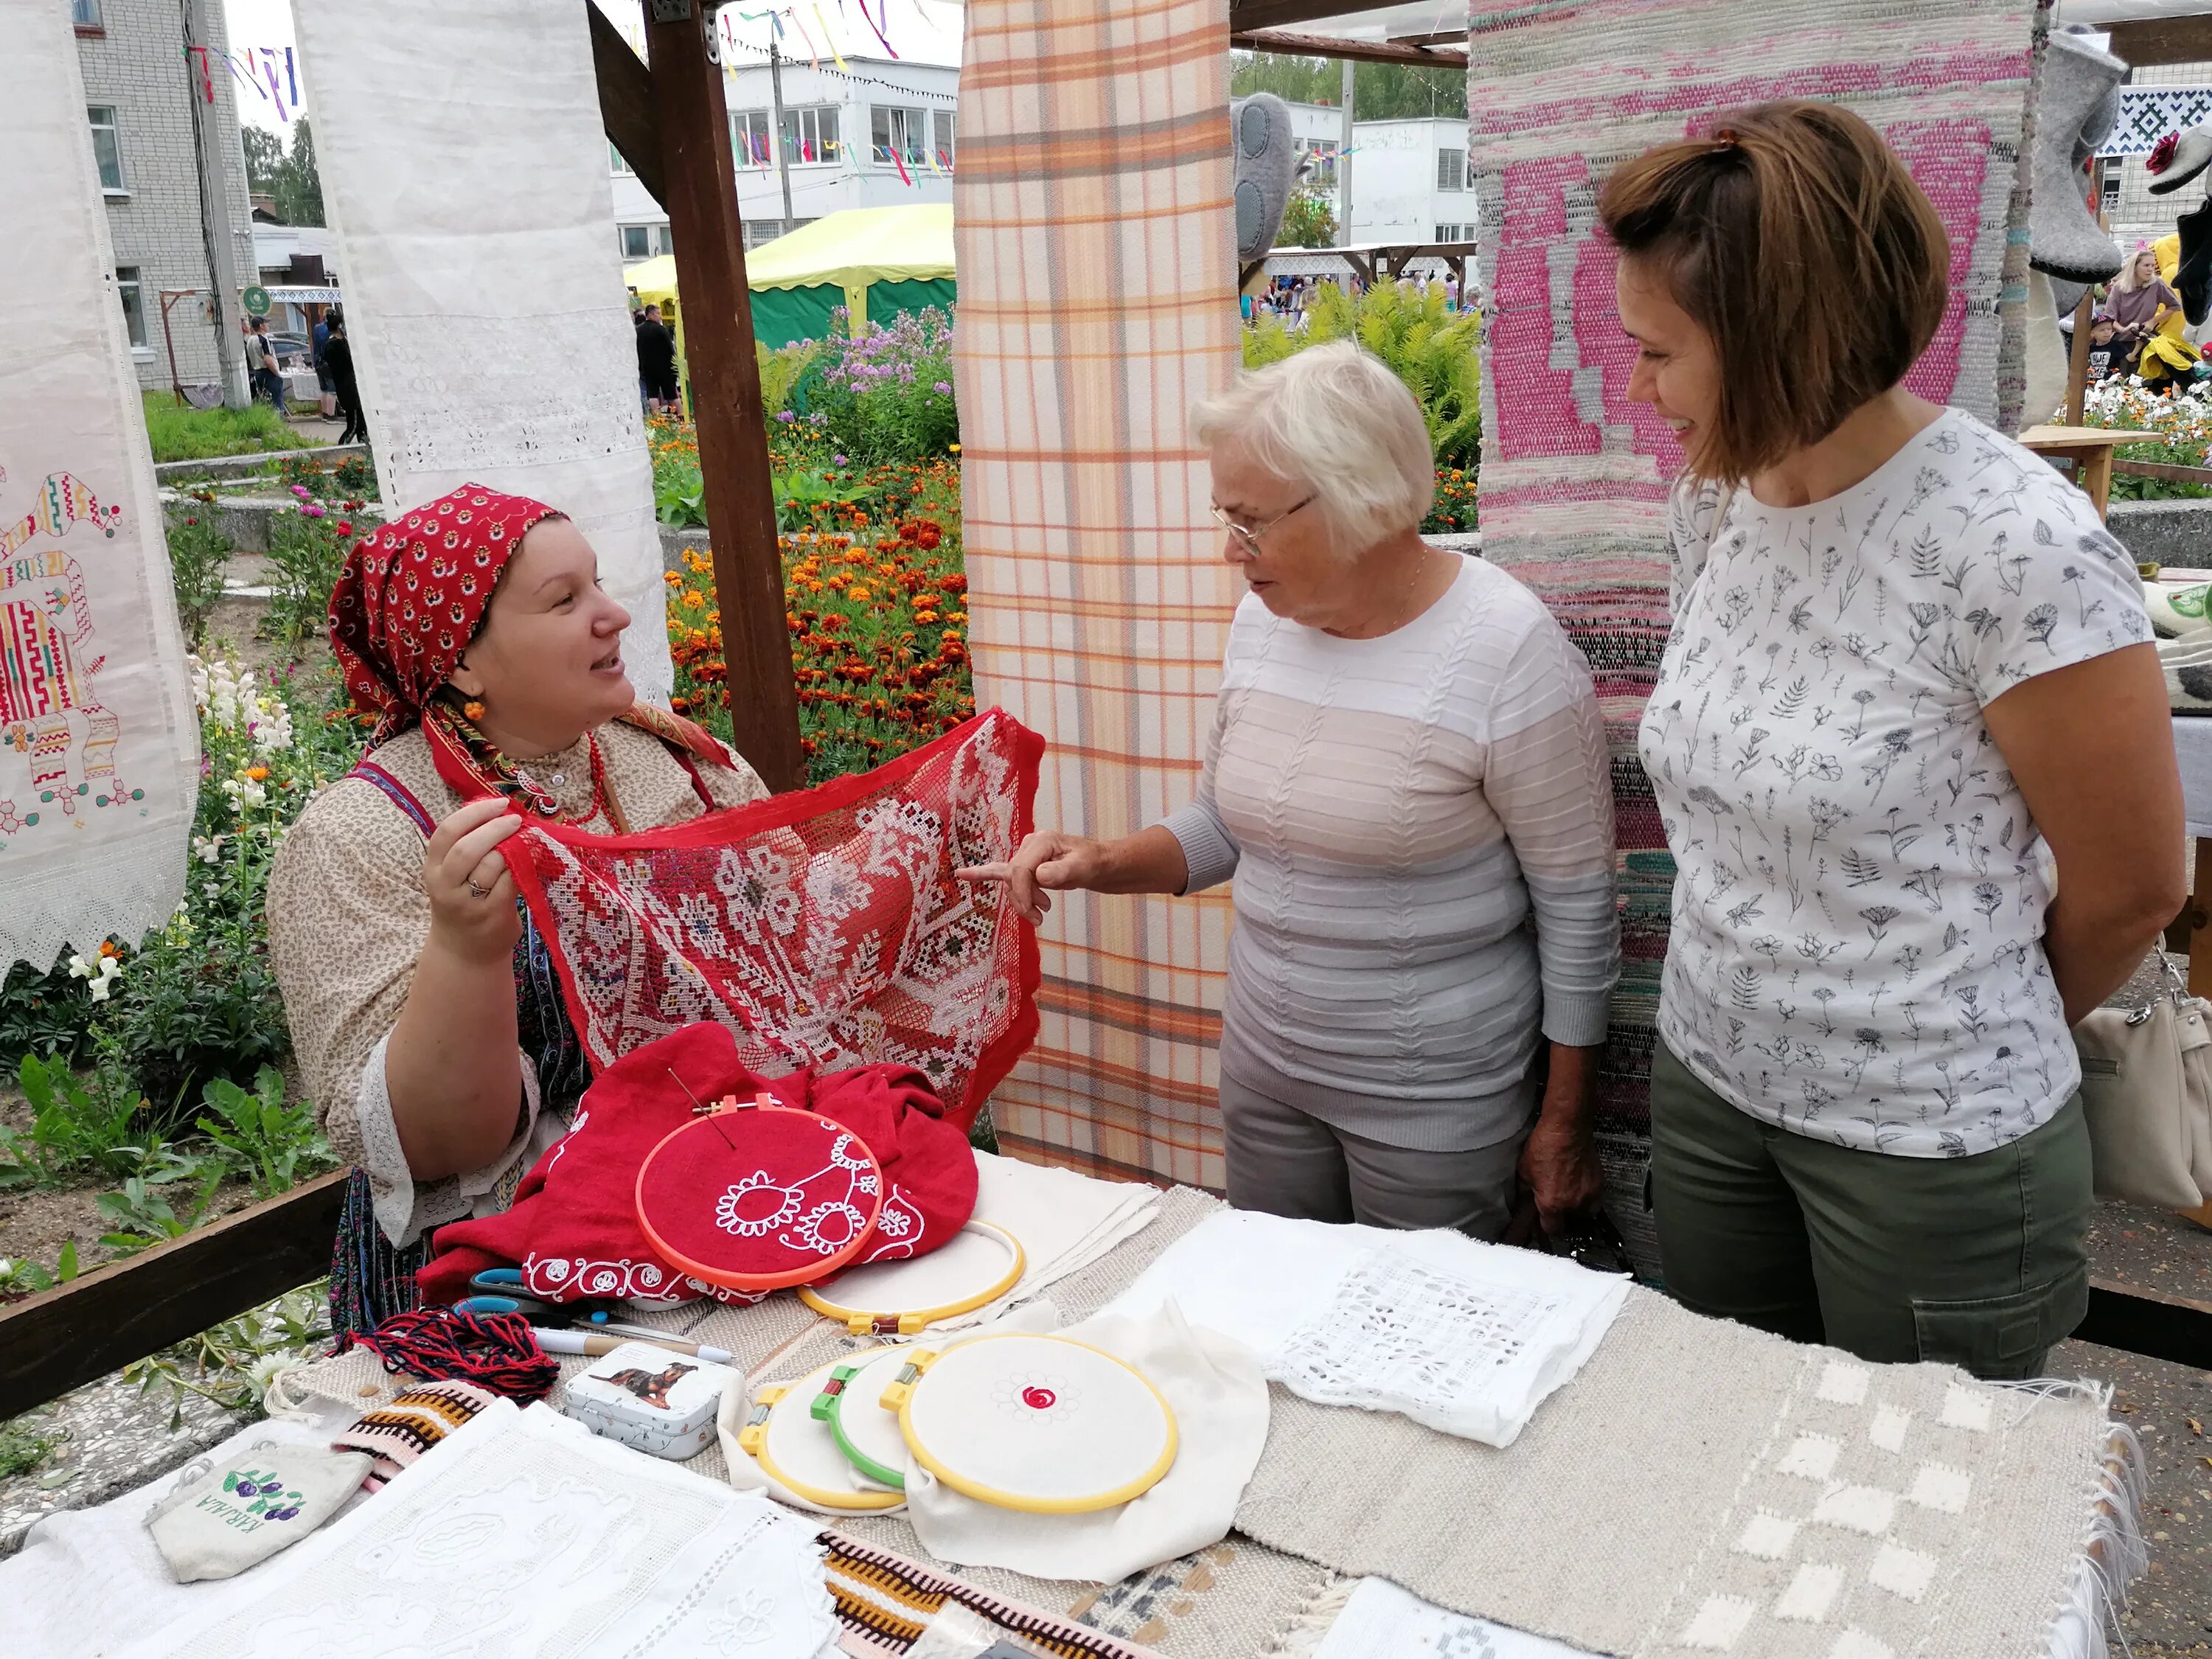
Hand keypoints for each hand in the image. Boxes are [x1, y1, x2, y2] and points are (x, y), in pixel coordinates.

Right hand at [422, 796, 525, 963]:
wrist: (465, 952)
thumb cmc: (464, 904)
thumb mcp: (452, 876)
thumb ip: (467, 847)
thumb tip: (500, 810)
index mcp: (433, 868)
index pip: (446, 832)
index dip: (474, 813)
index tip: (499, 803)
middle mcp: (445, 886)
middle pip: (466, 848)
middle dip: (494, 828)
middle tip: (516, 820)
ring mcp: (469, 903)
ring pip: (491, 865)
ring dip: (512, 846)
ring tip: (526, 839)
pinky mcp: (492, 915)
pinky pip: (510, 882)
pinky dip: (523, 865)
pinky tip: (532, 857)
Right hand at [955, 830, 1110, 925]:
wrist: (1097, 864)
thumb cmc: (1092, 863)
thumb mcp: (1082, 868)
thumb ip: (1061, 872)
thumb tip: (1040, 876)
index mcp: (1042, 841)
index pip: (1020, 870)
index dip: (1022, 893)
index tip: (1034, 913)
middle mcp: (1029, 844)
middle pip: (1013, 877)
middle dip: (1023, 900)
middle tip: (1040, 918)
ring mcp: (1025, 853)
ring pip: (1011, 881)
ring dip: (1022, 900)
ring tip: (1041, 914)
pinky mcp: (1024, 863)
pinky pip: (1002, 871)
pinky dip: (983, 874)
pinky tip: (961, 875)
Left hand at [1518, 1106, 1604, 1235]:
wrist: (1567, 1129)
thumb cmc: (1546, 1146)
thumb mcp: (1524, 1171)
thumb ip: (1525, 1192)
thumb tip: (1524, 1201)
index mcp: (1552, 1204)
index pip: (1552, 1230)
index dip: (1546, 1227)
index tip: (1544, 1223)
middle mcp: (1573, 1204)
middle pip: (1570, 1224)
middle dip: (1562, 1219)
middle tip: (1555, 1209)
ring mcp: (1589, 1194)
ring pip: (1585, 1214)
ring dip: (1577, 1210)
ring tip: (1568, 1199)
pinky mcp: (1599, 1183)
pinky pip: (1595, 1199)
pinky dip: (1587, 1197)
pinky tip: (1578, 1187)